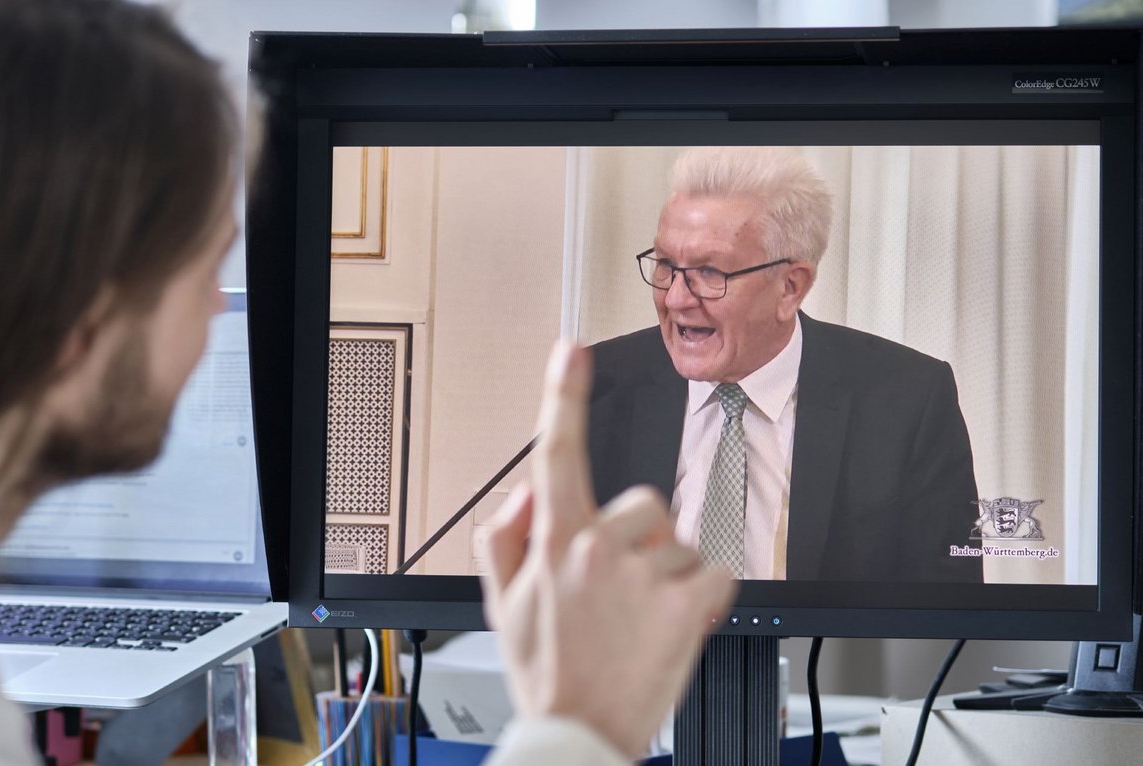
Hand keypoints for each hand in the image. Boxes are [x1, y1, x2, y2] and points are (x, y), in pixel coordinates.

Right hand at [480, 340, 736, 758]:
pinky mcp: (687, 604)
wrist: (579, 733)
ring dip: (668, 572)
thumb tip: (529, 491)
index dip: (563, 394)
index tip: (571, 351)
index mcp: (554, 542)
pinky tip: (675, 623)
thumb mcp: (500, 603)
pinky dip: (704, 595)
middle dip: (637, 537)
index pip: (556, 453)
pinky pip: (716, 570)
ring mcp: (646, 575)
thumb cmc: (545, 670)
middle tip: (616, 589)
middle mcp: (599, 550)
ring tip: (640, 619)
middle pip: (642, 503)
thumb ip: (505, 535)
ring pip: (679, 541)